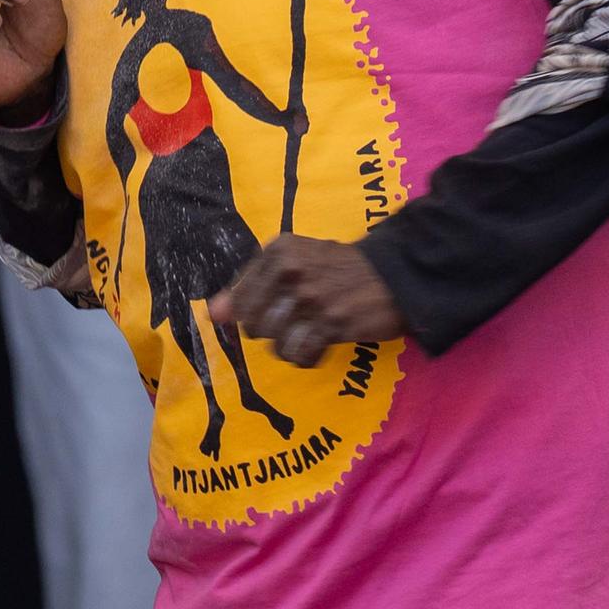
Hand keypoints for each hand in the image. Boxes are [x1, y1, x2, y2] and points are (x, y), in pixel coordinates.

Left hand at [217, 236, 399, 364]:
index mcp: (278, 251)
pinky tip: (323, 342)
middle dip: (274, 330)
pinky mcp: (332, 324)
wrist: (394, 274)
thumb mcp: (293, 262)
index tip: (276, 310)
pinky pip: (301, 357)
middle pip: (254, 326)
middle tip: (300, 318)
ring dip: (293, 345)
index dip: (254, 314)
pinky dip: (309, 357)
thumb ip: (250, 285)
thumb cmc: (339, 269)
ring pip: (276, 345)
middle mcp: (290, 272)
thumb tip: (214, 313)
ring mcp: (311, 299)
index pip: (239, 301)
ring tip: (312, 330)